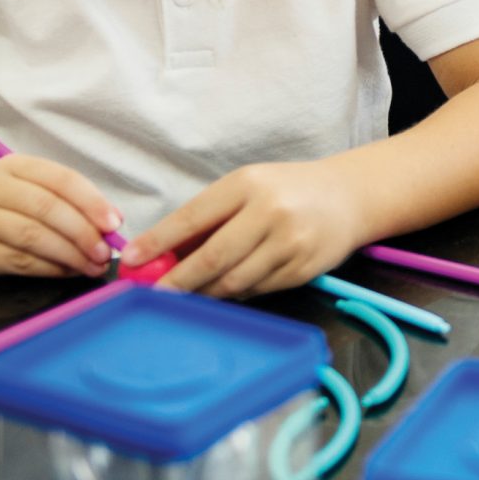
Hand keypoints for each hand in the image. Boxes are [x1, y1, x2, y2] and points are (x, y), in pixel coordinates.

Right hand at [0, 155, 120, 280]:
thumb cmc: (5, 213)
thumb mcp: (33, 195)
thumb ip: (70, 204)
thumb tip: (111, 223)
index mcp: (12, 165)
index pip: (60, 179)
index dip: (91, 201)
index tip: (114, 224)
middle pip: (46, 208)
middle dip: (82, 232)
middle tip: (104, 252)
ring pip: (31, 236)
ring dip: (68, 254)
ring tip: (91, 265)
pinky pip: (16, 260)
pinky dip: (48, 268)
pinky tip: (66, 271)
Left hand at [122, 161, 358, 298]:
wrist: (349, 197)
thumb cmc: (286, 191)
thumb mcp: (246, 189)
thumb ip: (207, 219)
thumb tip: (159, 254)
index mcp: (248, 185)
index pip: (193, 217)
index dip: (158, 242)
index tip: (130, 261)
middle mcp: (271, 212)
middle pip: (212, 258)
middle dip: (177, 281)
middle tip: (153, 295)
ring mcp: (291, 243)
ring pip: (234, 281)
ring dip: (204, 292)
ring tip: (186, 294)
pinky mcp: (304, 269)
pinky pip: (257, 290)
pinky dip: (235, 293)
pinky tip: (227, 288)